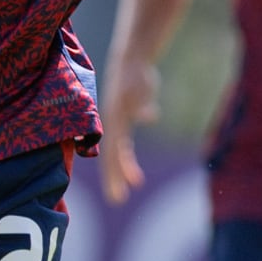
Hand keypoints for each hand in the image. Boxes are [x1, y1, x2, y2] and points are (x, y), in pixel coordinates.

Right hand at [98, 58, 162, 205]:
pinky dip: (128, 162)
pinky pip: (123, 148)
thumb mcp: (142, 86)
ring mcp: (116, 125)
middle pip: (111, 157)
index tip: (115, 190)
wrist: (131, 60)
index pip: (111, 152)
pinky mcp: (124, 122)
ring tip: (128, 191)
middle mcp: (111, 126)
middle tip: (117, 200)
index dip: (113, 172)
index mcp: (113, 121)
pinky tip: (136, 177)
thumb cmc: (136, 74)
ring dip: (122, 172)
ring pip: (117, 155)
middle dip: (113, 178)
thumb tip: (150, 115)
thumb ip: (143, 103)